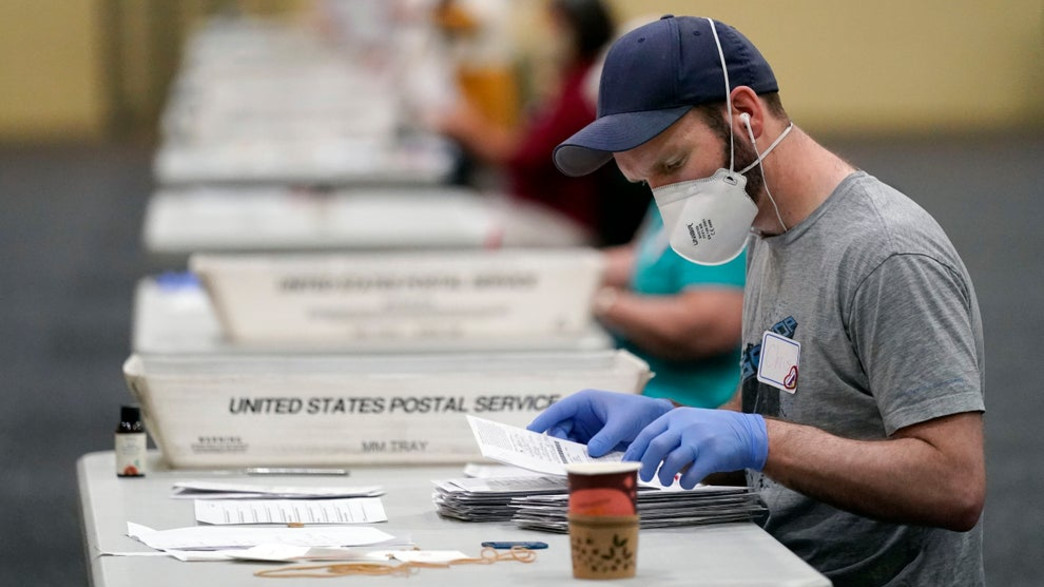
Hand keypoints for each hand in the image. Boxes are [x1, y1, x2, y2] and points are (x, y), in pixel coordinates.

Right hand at [527, 390, 672, 456]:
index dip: (544, 420)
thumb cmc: (639, 413)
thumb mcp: (622, 423)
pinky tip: (579, 466)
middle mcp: (582, 415)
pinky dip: (579, 458)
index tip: (531, 431)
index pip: (559, 410)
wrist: (656, 421)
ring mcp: (587, 429)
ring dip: (567, 452)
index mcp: (585, 401)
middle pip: (560, 429)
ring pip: (568, 442)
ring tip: (567, 464)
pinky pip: (580, 451)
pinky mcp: (593, 442)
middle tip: (553, 457)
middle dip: (556, 442)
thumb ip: (607, 436)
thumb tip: (590, 452)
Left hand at [623, 408, 767, 488]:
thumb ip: (669, 434)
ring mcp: (700, 440)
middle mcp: (686, 426)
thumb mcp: (689, 422)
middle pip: (655, 447)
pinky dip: (685, 483)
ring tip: (665, 481)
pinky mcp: (713, 455)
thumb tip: (644, 455)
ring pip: (671, 461)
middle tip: (643, 476)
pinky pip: (692, 474)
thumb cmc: (713, 431)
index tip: (627, 463)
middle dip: (645, 465)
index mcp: (676, 417)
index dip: (635, 450)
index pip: (647, 433)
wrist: (747, 433)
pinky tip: (686, 484)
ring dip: (663, 476)